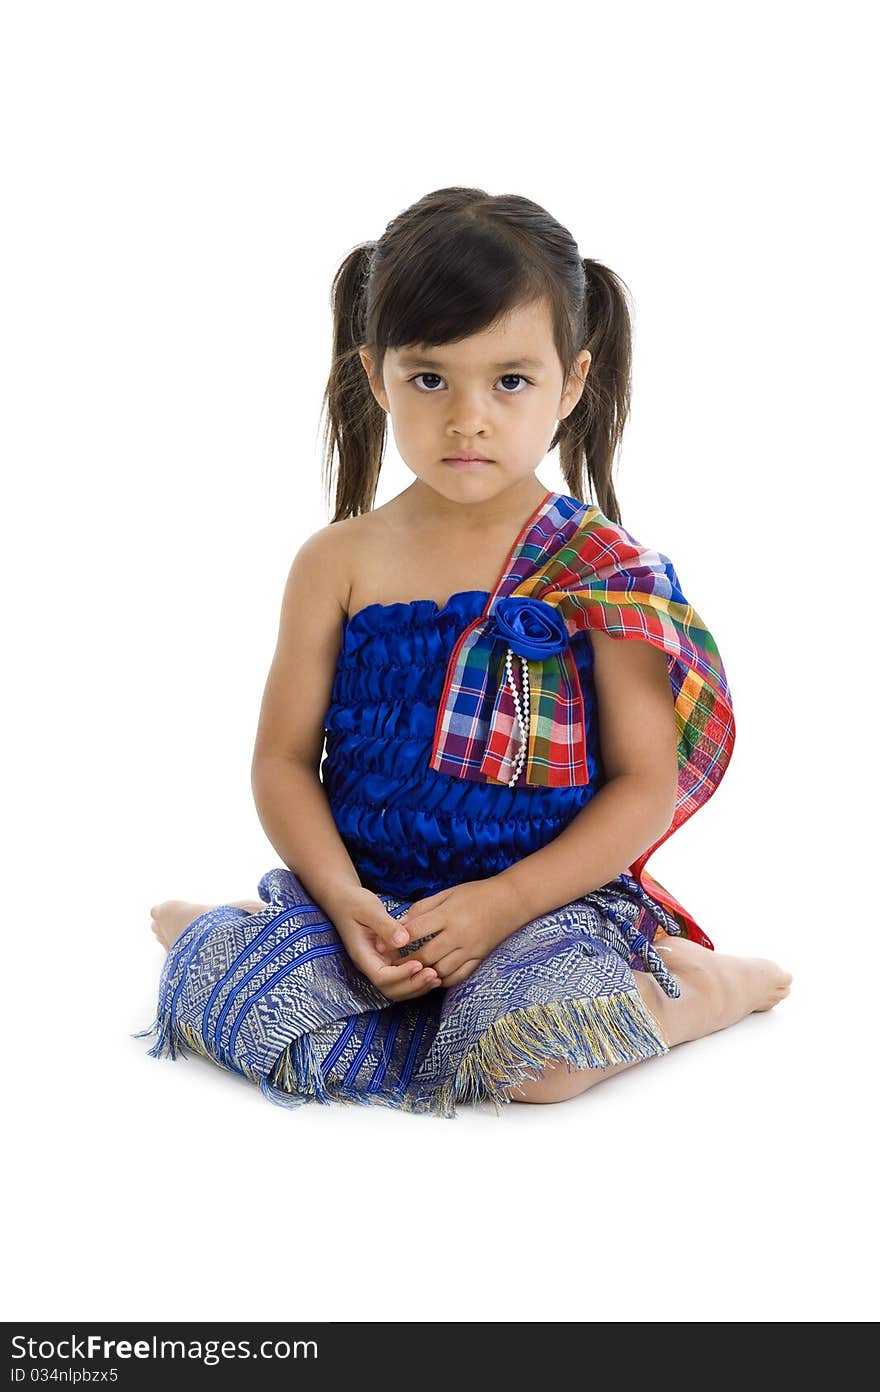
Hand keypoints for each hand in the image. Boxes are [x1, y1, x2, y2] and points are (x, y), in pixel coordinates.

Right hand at [326, 883, 442, 1001]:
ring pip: (397, 988)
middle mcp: (370, 964)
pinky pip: (401, 977)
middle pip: (390, 989)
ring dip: (416, 986)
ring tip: (437, 977)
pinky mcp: (387, 959)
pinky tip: (432, 972)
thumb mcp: (369, 909)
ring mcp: (378, 963)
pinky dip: (416, 979)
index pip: (381, 977)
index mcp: (362, 955)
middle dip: (413, 985)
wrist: (344, 899)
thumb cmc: (354, 902)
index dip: (401, 975)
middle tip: (434, 974)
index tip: (419, 964)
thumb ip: (385, 925)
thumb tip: (403, 941)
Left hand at [378, 877, 524, 988]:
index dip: (396, 939)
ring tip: (411, 970)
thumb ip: (423, 908)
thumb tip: (400, 923)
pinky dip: (443, 979)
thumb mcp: (448, 893)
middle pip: (426, 955)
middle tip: (391, 964)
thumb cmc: (476, 893)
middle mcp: (459, 934)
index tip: (381, 945)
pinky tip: (433, 974)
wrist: (511, 901)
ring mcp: (470, 949)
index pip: (416, 930)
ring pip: (440, 970)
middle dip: (406, 961)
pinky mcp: (479, 958)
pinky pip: (458, 977)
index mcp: (449, 914)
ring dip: (423, 972)